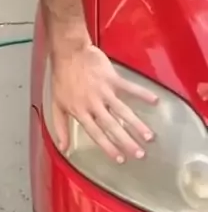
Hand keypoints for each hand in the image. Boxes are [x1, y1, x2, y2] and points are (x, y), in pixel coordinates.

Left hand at [51, 44, 157, 161]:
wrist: (68, 52)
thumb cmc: (62, 78)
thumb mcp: (56, 103)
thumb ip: (60, 126)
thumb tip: (63, 147)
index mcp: (80, 111)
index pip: (96, 134)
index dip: (108, 147)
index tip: (121, 159)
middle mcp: (93, 104)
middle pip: (112, 126)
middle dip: (127, 141)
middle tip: (140, 154)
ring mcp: (104, 91)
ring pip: (123, 111)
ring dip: (137, 124)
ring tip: (149, 136)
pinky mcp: (112, 78)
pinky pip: (130, 87)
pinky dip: (142, 94)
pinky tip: (155, 100)